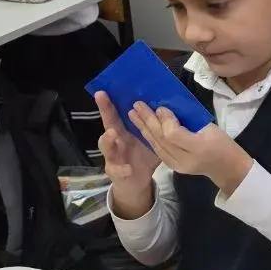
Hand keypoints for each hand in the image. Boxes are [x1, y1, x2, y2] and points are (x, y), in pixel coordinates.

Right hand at [94, 92, 160, 216]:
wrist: (136, 181)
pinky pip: (116, 170)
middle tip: (102, 97)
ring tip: (112, 133)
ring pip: (105, 146)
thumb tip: (168, 111)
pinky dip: (122, 169)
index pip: (117, 114)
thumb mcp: (151, 141)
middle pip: (107, 124)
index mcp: (124, 132)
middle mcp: (115, 142)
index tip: (104, 88)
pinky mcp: (115, 172)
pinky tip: (128, 168)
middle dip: (104, 111)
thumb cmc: (143, 157)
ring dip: (107, 139)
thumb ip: (156, 128)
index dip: (110, 102)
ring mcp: (112, 156)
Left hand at [127, 102, 251, 194]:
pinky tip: (142, 128)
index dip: (164, 120)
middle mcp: (186, 159)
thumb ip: (190, 120)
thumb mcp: (212, 128)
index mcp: (199, 147)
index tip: (160, 107)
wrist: (228, 168)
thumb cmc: (223, 143)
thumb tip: (167, 110)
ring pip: (156, 146)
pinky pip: (158, 152)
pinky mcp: (174, 168)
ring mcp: (179, 166)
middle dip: (148, 121)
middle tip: (137, 105)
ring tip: (133, 115)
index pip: (173, 134)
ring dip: (143, 129)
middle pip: (162, 139)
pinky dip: (149, 139)